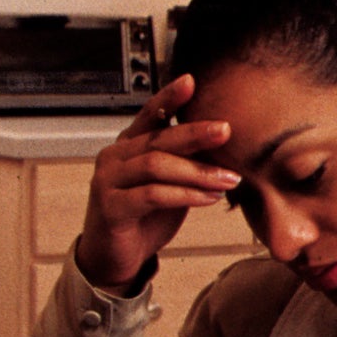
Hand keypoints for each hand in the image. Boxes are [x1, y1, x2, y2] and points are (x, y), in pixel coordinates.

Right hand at [75, 75, 239, 290]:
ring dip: (197, 172)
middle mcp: (115, 157)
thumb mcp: (171, 182)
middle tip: (226, 131)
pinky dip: (184, 194)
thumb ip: (188, 162)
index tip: (192, 81)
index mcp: (130, 145)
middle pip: (159, 139)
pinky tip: (207, 198)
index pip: (150, 114)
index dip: (169, 97)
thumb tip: (225, 145)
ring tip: (227, 179)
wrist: (116, 255)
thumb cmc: (145, 216)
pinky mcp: (111, 207)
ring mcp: (108, 181)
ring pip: (156, 165)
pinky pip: (151, 194)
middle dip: (196, 133)